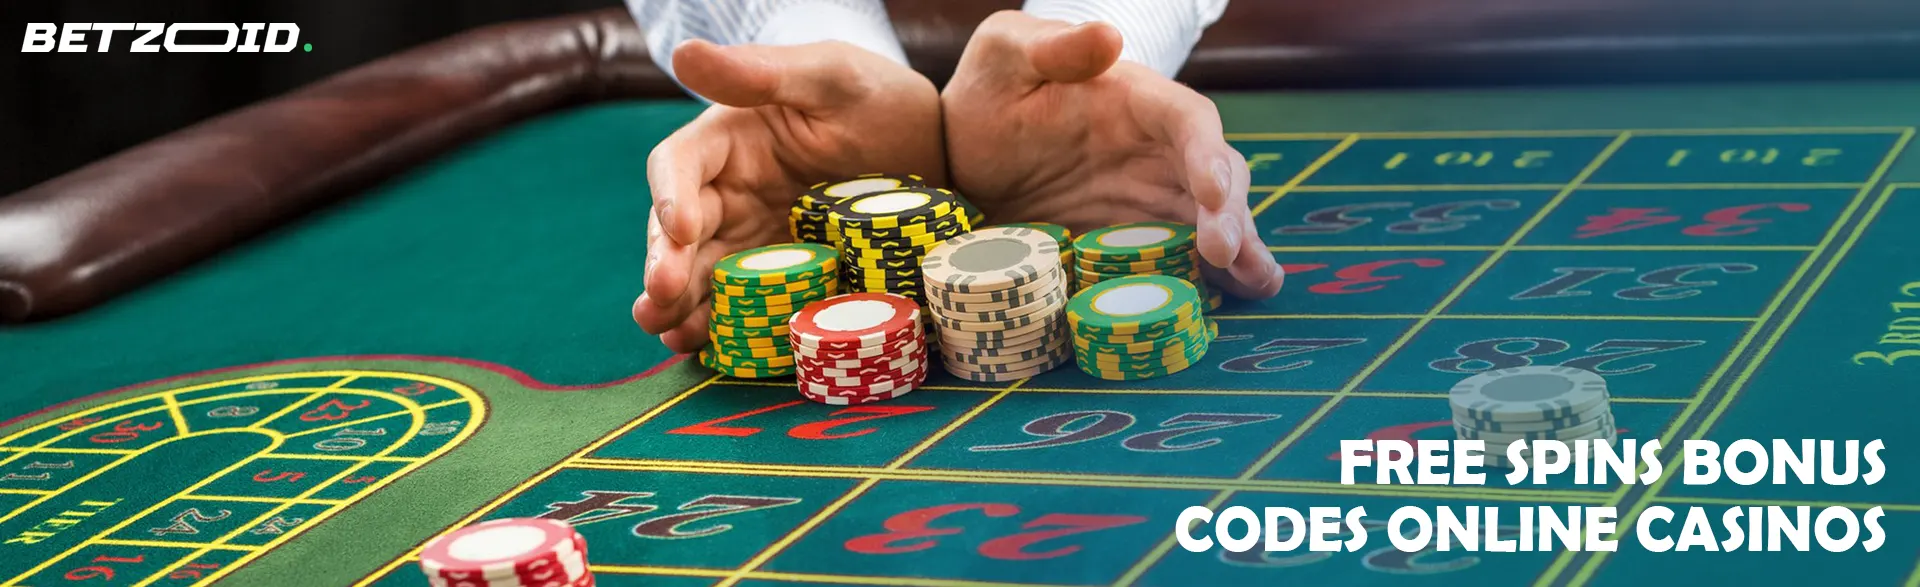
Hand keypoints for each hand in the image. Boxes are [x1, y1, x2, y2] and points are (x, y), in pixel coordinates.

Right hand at [634, 40, 944, 352]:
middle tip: (661, 298)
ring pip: (701, 274)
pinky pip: (744, 304)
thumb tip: (684, 52)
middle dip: (665, 265)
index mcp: (730, 139)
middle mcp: (730, 192)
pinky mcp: (784, 278)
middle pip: (678, 231)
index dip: (668, 196)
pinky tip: (708, 347)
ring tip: (670, 334)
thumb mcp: (831, 77)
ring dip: (679, 306)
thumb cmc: (880, 99)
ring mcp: (754, 240)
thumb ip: (762, 73)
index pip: (678, 164)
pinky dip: (722, 326)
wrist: (943, 156)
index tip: (681, 228)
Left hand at [941, 11, 1283, 298]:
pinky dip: (1208, 280)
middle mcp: (1157, 151)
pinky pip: (1181, 259)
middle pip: (1216, 177)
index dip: (1207, 155)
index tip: (1212, 192)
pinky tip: (1227, 305)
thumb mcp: (1005, 54)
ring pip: (1213, 221)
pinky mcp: (1135, 240)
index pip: (1188, 121)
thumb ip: (1054, 46)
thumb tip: (1108, 36)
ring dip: (1240, 252)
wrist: (962, 153)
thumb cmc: (990, 91)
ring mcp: (1150, 199)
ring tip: (1256, 284)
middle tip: (1226, 255)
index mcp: (1136, 100)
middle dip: (1230, 214)